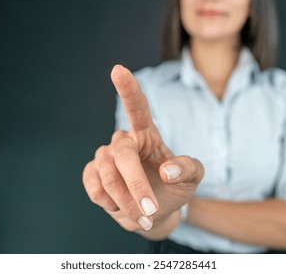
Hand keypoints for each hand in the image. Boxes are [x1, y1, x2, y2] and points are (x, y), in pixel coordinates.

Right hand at [82, 65, 203, 234]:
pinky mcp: (92, 175)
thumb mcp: (193, 178)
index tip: (117, 69)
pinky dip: (110, 203)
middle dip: (136, 184)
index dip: (128, 89)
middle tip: (151, 209)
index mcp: (147, 134)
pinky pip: (94, 187)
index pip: (137, 107)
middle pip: (123, 155)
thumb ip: (188, 168)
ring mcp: (104, 157)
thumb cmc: (174, 188)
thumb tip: (165, 171)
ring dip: (127, 201)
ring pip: (107, 175)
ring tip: (144, 215)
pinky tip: (121, 207)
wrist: (154, 213)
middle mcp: (123, 141)